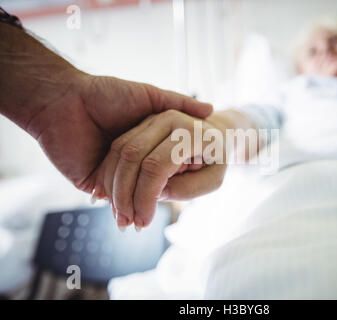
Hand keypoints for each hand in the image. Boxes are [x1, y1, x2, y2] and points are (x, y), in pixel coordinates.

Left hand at [29, 74, 212, 195]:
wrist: (63, 101)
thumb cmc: (107, 95)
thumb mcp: (150, 96)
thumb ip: (179, 102)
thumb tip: (211, 110)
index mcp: (144, 142)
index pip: (166, 164)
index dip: (177, 173)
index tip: (191, 175)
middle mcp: (131, 159)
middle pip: (150, 183)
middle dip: (154, 196)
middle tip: (167, 196)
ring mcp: (112, 171)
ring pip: (131, 194)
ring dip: (136, 204)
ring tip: (144, 215)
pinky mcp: (92, 180)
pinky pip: (110, 197)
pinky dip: (120, 204)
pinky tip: (128, 210)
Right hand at [95, 109, 227, 229]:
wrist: (215, 135)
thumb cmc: (216, 161)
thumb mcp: (214, 180)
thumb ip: (189, 188)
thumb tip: (155, 195)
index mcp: (190, 132)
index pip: (156, 165)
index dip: (145, 196)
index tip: (143, 222)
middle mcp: (168, 119)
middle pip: (132, 156)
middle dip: (124, 194)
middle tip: (125, 222)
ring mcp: (151, 119)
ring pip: (120, 151)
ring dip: (113, 185)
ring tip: (119, 215)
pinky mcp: (140, 124)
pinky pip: (117, 147)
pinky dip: (110, 174)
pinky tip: (113, 198)